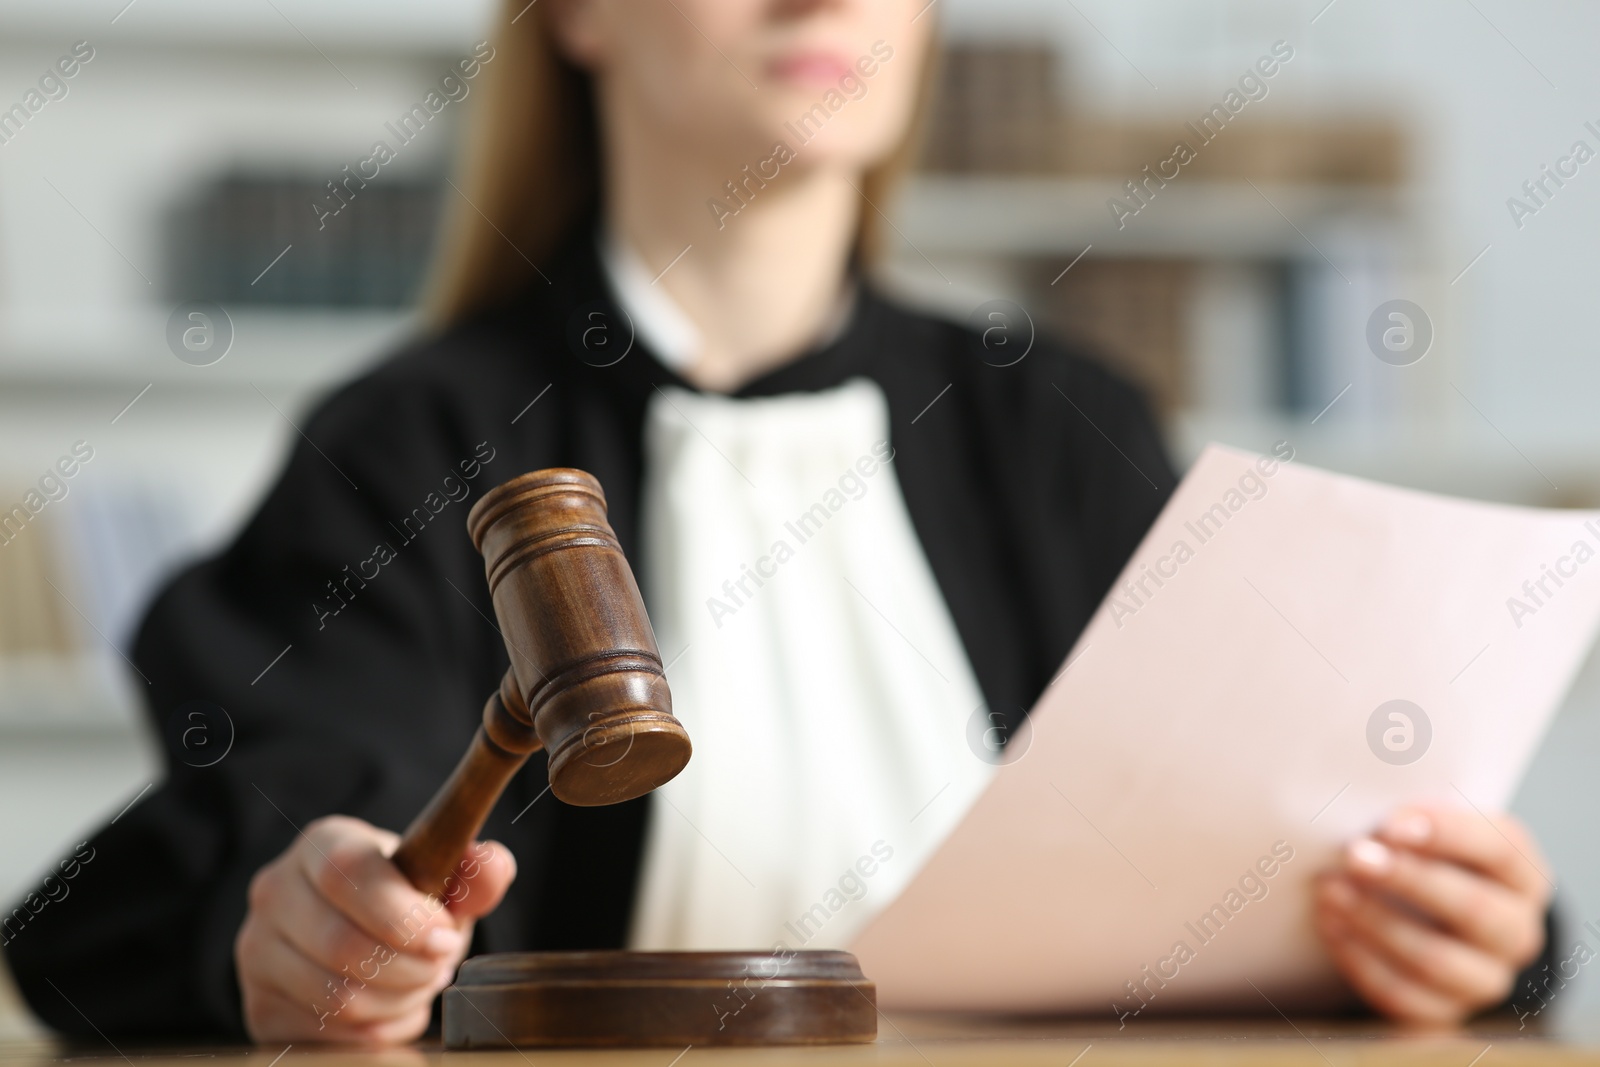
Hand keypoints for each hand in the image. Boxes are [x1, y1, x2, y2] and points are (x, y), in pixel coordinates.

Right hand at [235, 815, 515, 1044]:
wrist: (362, 936)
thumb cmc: (405, 902)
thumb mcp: (443, 882)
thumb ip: (473, 875)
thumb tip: (494, 864)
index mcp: (321, 844)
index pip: (345, 873)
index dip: (400, 913)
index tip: (443, 937)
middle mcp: (275, 892)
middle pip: (340, 944)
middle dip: (408, 966)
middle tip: (439, 965)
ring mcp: (257, 952)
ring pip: (336, 996)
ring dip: (398, 1000)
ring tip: (419, 982)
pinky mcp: (260, 1008)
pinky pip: (328, 1034)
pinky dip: (377, 1031)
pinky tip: (392, 1007)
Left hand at [1313, 805, 1550, 1024]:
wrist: (1436, 920)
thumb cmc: (1429, 858)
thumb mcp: (1433, 832)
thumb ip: (1413, 822)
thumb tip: (1371, 820)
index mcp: (1522, 875)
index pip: (1500, 850)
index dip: (1448, 834)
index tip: (1393, 823)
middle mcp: (1516, 932)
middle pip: (1472, 909)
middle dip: (1408, 879)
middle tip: (1354, 854)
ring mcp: (1484, 978)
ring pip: (1435, 960)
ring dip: (1376, 922)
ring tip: (1329, 889)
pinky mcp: (1444, 1010)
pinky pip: (1404, 996)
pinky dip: (1361, 960)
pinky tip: (1330, 925)